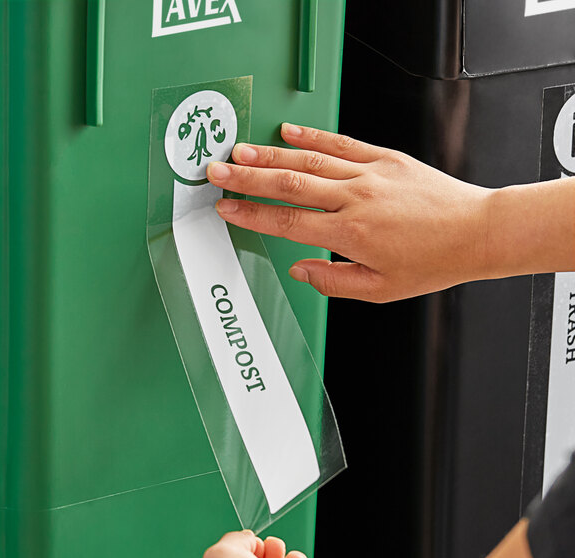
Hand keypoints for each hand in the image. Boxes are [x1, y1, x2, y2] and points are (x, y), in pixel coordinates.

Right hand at [207, 124, 491, 302]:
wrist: (476, 231)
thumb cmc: (432, 262)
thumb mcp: (381, 289)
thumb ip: (334, 282)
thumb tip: (300, 270)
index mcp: (351, 235)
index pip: (288, 222)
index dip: (252, 215)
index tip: (227, 209)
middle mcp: (356, 200)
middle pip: (289, 186)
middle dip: (247, 179)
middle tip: (217, 172)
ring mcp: (370, 174)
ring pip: (309, 162)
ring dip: (270, 155)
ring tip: (239, 151)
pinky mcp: (385, 157)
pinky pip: (342, 143)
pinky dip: (312, 137)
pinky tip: (289, 132)